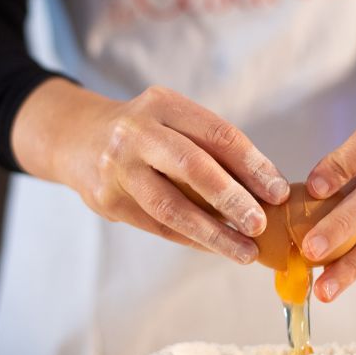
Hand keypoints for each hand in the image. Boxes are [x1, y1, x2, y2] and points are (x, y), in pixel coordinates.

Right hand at [12, 79, 289, 263]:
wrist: (76, 138)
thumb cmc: (144, 132)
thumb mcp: (173, 120)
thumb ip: (211, 147)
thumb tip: (268, 190)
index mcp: (163, 104)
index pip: (217, 134)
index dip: (253, 165)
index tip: (279, 192)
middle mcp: (136, 132)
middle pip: (193, 167)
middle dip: (232, 199)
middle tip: (261, 224)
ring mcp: (117, 167)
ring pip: (171, 206)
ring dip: (213, 233)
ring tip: (245, 250)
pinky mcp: (107, 200)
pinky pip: (157, 226)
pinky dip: (192, 239)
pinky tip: (217, 247)